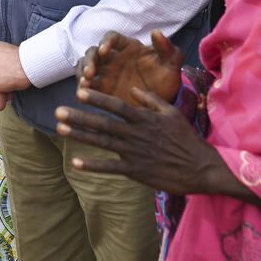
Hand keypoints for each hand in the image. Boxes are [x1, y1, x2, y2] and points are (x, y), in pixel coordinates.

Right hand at [0, 54, 7, 113]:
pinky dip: (2, 78)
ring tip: (3, 69)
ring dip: (5, 83)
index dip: (2, 92)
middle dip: (5, 88)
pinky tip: (0, 68)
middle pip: (3, 100)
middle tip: (5, 72)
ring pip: (3, 93)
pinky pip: (0, 86)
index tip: (2, 79)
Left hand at [56, 84, 222, 194]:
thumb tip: (133, 89)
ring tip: (60, 129)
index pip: (117, 105)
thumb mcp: (172, 113)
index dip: (98, 98)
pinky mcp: (137, 171)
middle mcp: (137, 134)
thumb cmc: (186, 139)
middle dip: (80, 117)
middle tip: (58, 111)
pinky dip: (93, 165)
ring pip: (103, 142)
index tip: (79, 91)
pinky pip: (111, 168)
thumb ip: (151, 99)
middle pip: (104, 123)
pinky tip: (76, 163)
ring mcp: (136, 153)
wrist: (202, 168)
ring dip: (81, 136)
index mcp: (145, 118)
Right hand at [78, 30, 181, 104]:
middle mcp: (113, 58)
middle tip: (91, 72)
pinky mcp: (101, 89)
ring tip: (85, 83)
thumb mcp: (171, 64)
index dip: (106, 42)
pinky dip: (82, 87)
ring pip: (86, 65)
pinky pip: (87, 85)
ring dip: (82, 71)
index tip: (104, 50)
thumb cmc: (166, 79)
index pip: (112, 38)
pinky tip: (84, 93)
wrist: (163, 102)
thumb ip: (166, 49)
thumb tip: (157, 32)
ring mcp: (105, 73)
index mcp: (128, 47)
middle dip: (90, 60)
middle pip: (94, 51)